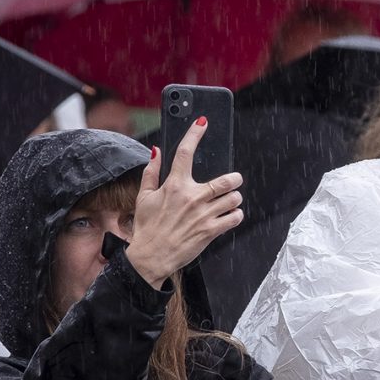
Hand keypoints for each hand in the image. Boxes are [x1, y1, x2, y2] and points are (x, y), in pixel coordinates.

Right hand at [126, 118, 243, 288]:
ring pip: (234, 198)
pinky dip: (235, 215)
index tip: (202, 122)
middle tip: (234, 180)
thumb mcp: (143, 197)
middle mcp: (191, 197)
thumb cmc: (147, 228)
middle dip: (234, 179)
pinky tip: (228, 216)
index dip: (195, 134)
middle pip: (226, 180)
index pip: (185, 153)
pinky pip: (234, 218)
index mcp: (174, 186)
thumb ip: (151, 172)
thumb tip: (156, 151)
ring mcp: (203, 215)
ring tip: (228, 202)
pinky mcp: (210, 230)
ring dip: (234, 199)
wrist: (150, 257)